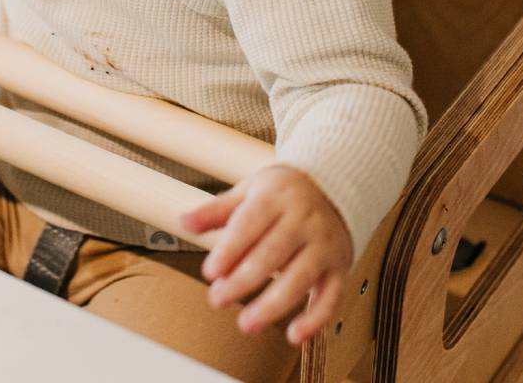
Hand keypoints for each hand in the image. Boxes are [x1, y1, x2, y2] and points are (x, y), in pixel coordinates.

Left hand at [179, 164, 352, 345]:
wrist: (333, 187)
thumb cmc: (282, 193)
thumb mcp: (248, 191)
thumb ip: (216, 211)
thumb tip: (183, 222)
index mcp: (276, 197)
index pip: (250, 224)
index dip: (230, 250)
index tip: (210, 272)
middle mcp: (303, 220)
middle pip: (272, 253)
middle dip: (244, 280)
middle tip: (218, 299)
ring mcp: (323, 244)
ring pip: (300, 278)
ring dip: (273, 305)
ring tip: (247, 324)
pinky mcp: (339, 266)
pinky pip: (332, 296)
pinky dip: (316, 319)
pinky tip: (295, 335)